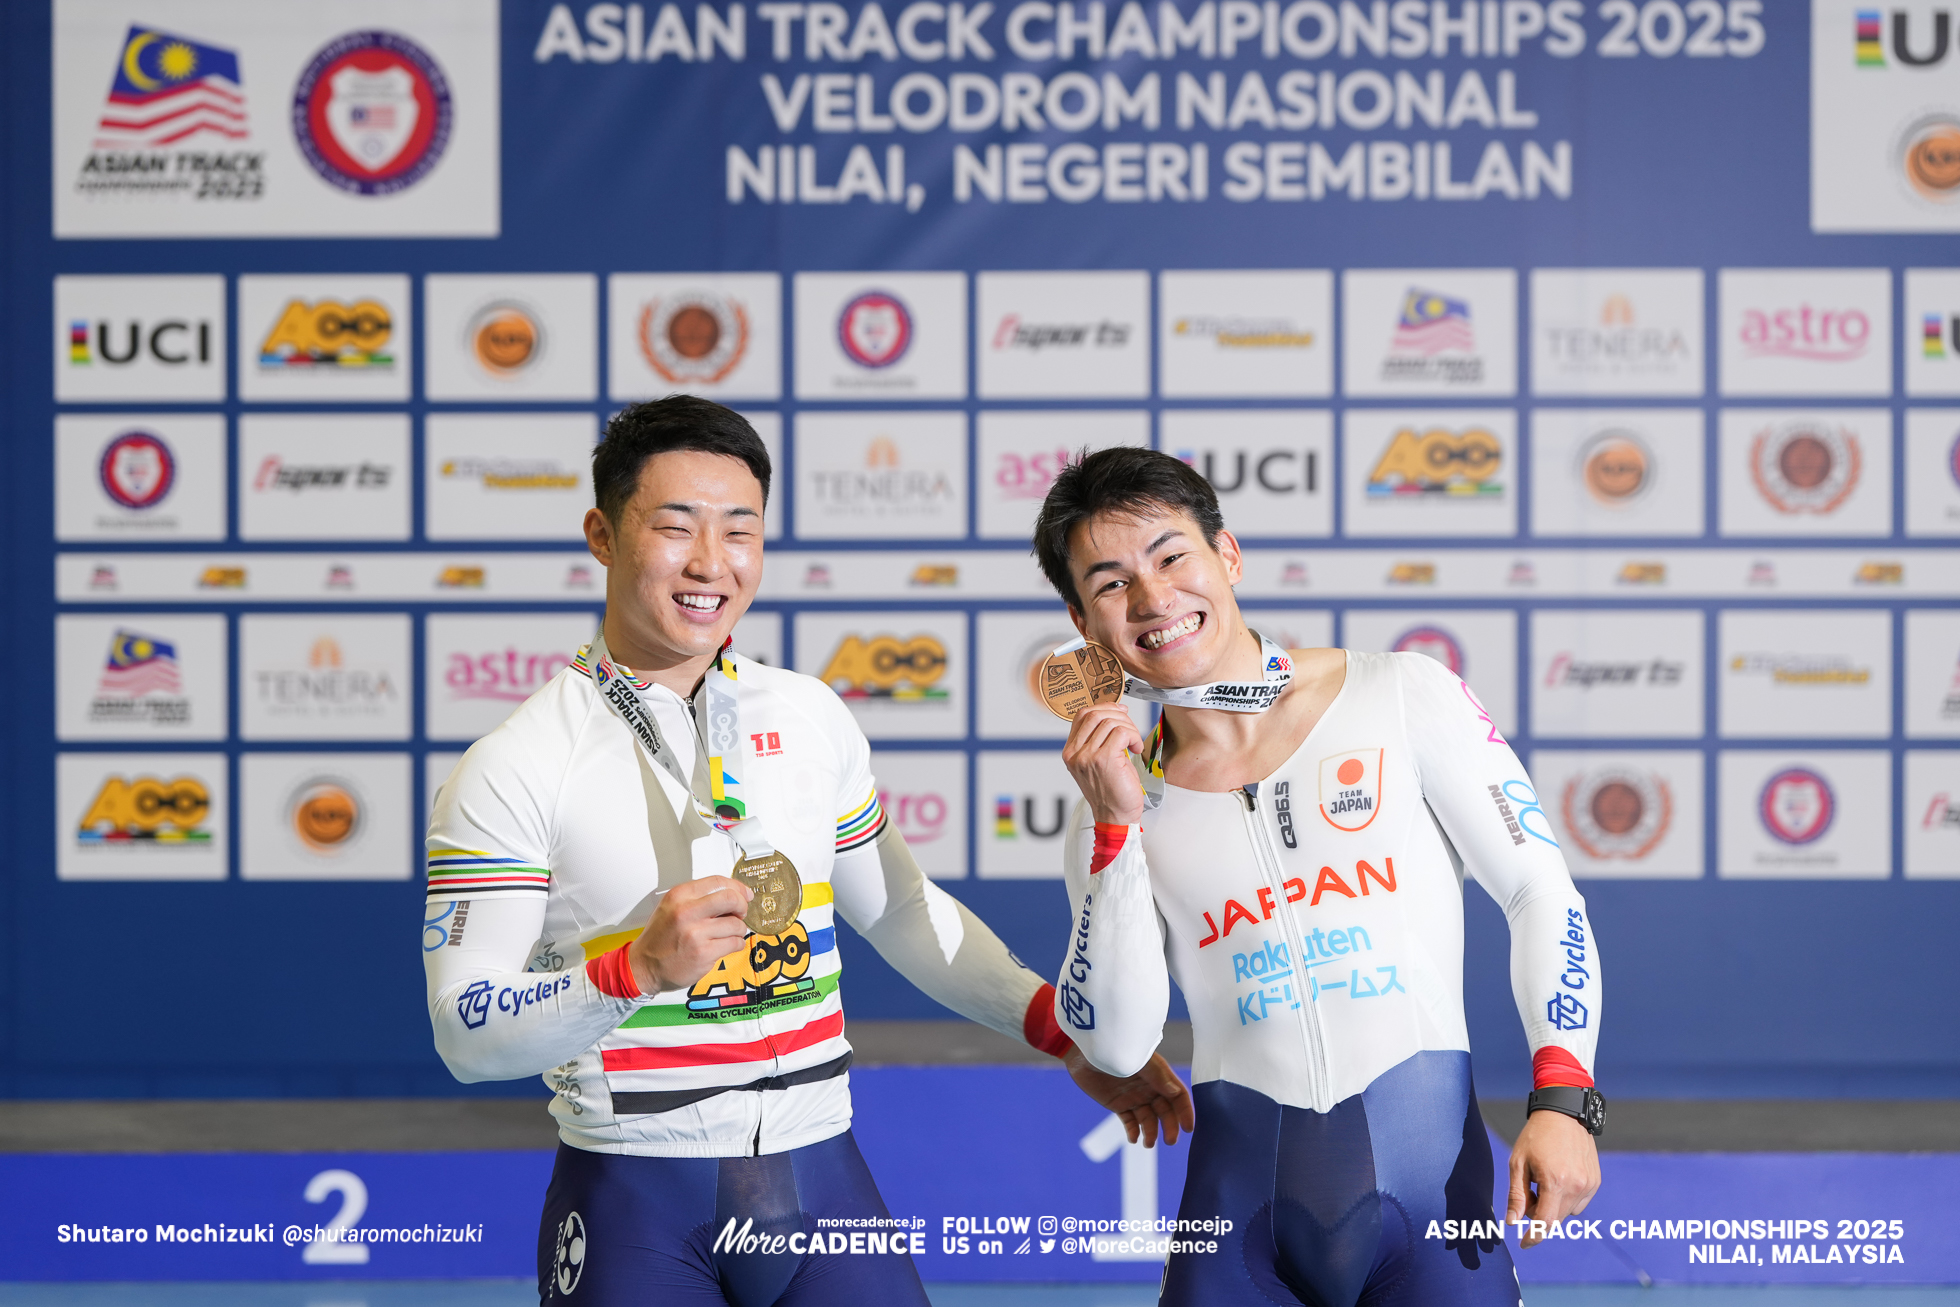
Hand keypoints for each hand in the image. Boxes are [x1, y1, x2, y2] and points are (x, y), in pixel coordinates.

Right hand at [627, 876, 752, 995]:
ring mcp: (695, 934)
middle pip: (731, 899)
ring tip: (728, 934)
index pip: (717, 882)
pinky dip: (735, 944)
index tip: (745, 894)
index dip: (737, 887)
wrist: (644, 966)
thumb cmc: (660, 938)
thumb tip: (733, 893)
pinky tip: (725, 945)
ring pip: (736, 925)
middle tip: (741, 913)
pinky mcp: (704, 954)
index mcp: (679, 896)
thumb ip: (698, 898)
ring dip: (738, 930)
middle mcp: (686, 912)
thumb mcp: (672, 907)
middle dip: (742, 906)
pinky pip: (734, 943)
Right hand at [1062, 703, 1145, 825]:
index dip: (1104, 707)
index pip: (1082, 715)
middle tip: (1130, 730)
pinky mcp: (1104, 759)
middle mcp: (1075, 753)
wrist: (1115, 816)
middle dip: (1119, 716)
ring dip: (1129, 728)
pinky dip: (1134, 736)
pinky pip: (1122, 732)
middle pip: (1096, 714)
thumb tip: (1117, 711)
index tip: (1120, 712)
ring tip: (1133, 743)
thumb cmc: (1111, 791)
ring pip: (1111, 722)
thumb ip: (1100, 738)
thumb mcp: (1099, 761)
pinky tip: (1135, 749)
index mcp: (1071, 752)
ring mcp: (1087, 756)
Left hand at [1063, 1047, 1194, 1147]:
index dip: (1185, 1111)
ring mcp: (1134, 1097)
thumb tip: (1175, 1093)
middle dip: (1170, 1126)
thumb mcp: (1138, 1062)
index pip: (1177, 1094)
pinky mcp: (1118, 1105)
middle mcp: (1148, 1087)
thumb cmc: (1112, 1050)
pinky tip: (1133, 1139)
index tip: (1189, 1128)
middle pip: (1166, 1110)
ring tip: (1148, 1143)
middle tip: (1170, 1141)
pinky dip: (1133, 1132)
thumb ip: (1157, 1076)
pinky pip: (1130, 1122)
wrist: (1080, 1053)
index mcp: (1157, 1074)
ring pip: (1149, 1119)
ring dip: (1151, 1132)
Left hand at [1506, 1108, 1600, 1246]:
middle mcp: (1577, 1186)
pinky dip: (1566, 1198)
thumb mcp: (1518, 1163)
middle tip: (1529, 1190)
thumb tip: (1513, 1222)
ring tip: (1543, 1180)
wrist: (1564, 1113)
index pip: (1545, 1223)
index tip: (1524, 1243)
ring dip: (1553, 1206)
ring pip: (1567, 1212)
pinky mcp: (1596, 1181)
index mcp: (1555, 1182)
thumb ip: (1516, 1195)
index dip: (1533, 1236)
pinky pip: (1579, 1202)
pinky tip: (1558, 1178)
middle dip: (1538, 1213)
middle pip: (1555, 1218)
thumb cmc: (1536, 1136)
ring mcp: (1589, 1185)